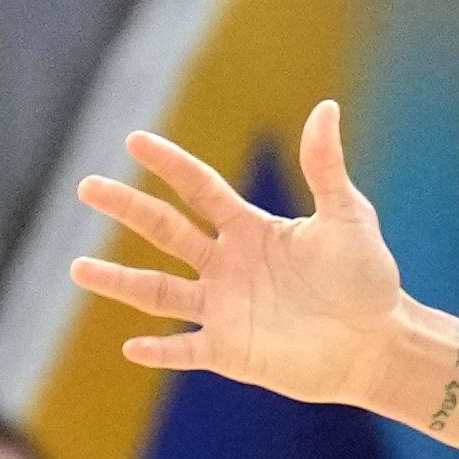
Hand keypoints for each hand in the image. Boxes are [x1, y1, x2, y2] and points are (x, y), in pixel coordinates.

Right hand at [73, 103, 413, 406]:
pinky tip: (132, 347)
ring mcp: (224, 308)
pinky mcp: (231, 351)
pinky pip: (188, 349)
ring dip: (121, 281)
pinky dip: (162, 351)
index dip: (170, 165)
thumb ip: (327, 169)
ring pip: (160, 291)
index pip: (200, 188)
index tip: (135, 141)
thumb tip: (326, 107)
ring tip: (79, 268)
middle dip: (128, 208)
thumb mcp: (348, 218)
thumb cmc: (367, 279)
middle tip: (88, 187)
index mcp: (250, 228)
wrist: (379, 343)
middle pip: (166, 229)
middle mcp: (227, 264)